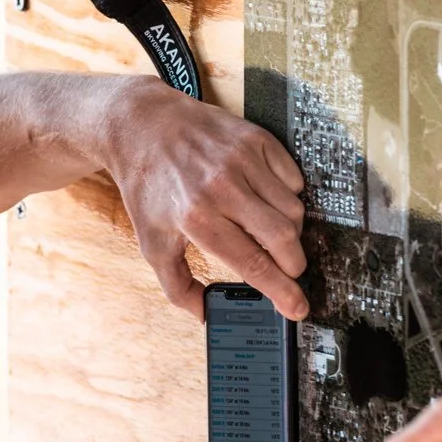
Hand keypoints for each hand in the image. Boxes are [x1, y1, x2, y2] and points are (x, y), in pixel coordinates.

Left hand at [99, 78, 308, 318]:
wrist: (143, 126)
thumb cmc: (148, 188)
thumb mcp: (152, 242)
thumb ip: (177, 286)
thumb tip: (204, 314)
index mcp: (196, 218)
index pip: (253, 263)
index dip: (282, 291)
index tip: (298, 308)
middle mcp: (222, 188)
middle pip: (284, 238)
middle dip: (293, 264)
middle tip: (287, 271)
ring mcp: (242, 160)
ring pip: (294, 209)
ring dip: (290, 231)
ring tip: (268, 233)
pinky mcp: (256, 139)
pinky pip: (293, 179)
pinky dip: (288, 196)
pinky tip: (266, 200)